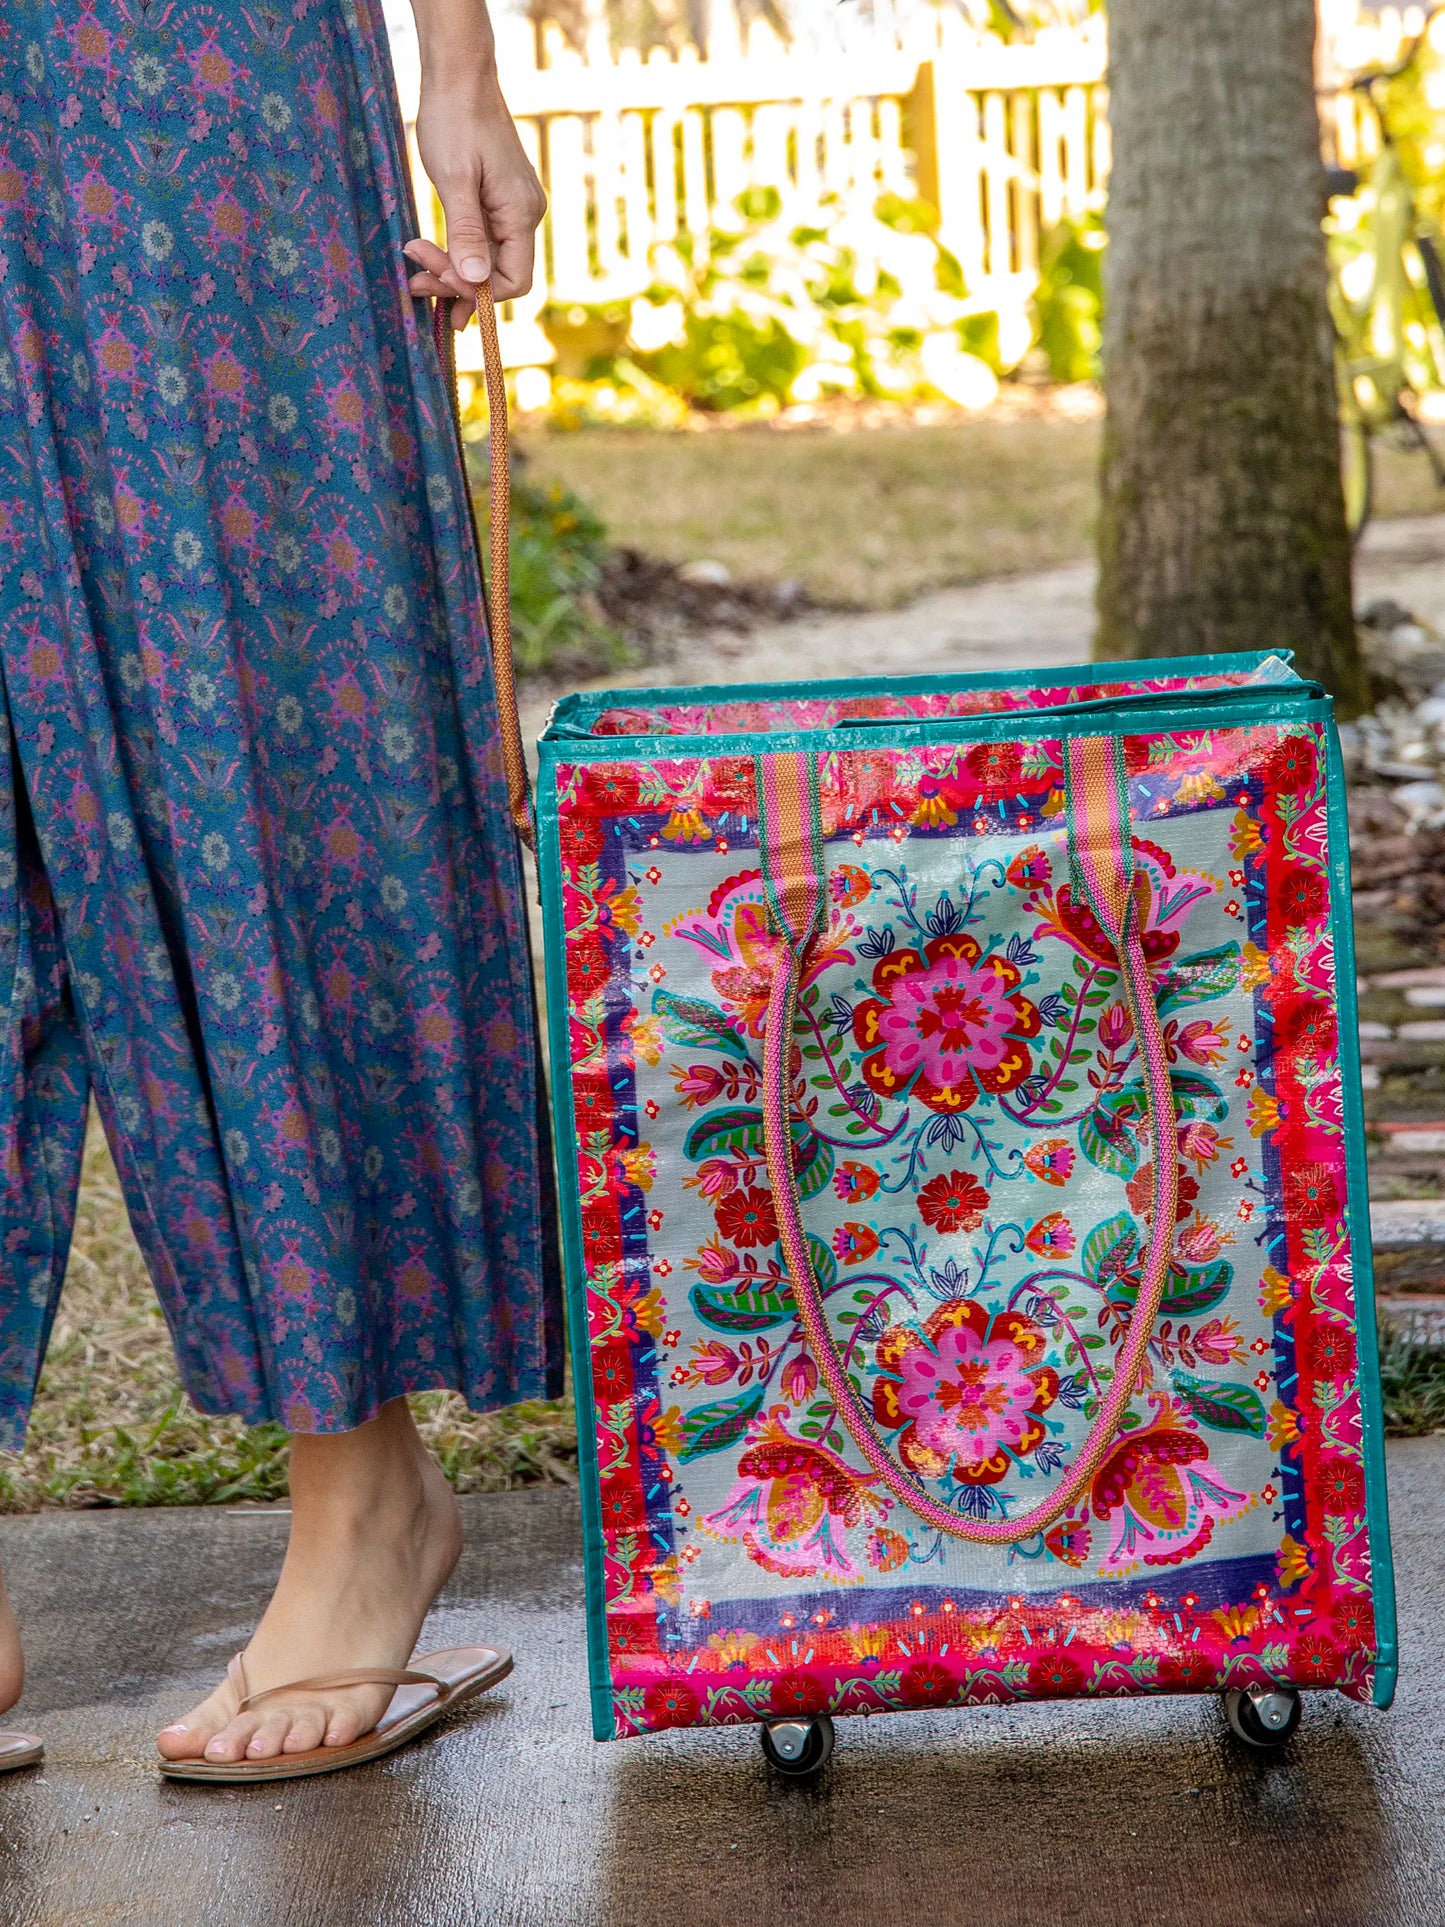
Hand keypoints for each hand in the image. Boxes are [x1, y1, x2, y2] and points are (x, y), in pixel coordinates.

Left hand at [403, 77, 545, 328]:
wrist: (460, 75)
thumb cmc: (454, 119)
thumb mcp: (455, 178)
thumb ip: (466, 230)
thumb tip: (475, 278)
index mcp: (521, 212)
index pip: (514, 281)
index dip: (476, 291)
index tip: (436, 276)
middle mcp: (526, 215)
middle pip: (499, 275)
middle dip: (458, 283)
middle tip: (415, 282)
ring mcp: (514, 209)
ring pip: (489, 261)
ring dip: (454, 273)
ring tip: (416, 273)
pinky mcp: (499, 202)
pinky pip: (484, 242)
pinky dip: (459, 254)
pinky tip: (432, 256)